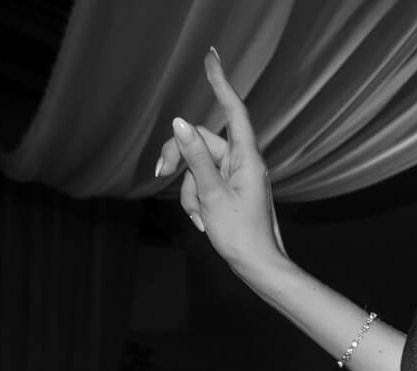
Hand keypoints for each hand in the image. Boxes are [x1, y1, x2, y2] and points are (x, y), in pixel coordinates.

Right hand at [153, 49, 288, 274]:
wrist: (258, 267)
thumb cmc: (241, 235)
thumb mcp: (211, 194)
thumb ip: (195, 158)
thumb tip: (180, 124)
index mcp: (247, 158)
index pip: (233, 110)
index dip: (220, 83)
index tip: (211, 58)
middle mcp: (243, 162)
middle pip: (202, 142)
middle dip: (180, 160)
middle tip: (159, 175)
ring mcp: (236, 177)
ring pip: (198, 168)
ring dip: (189, 191)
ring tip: (198, 217)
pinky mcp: (230, 191)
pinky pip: (203, 184)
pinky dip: (196, 200)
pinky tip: (202, 222)